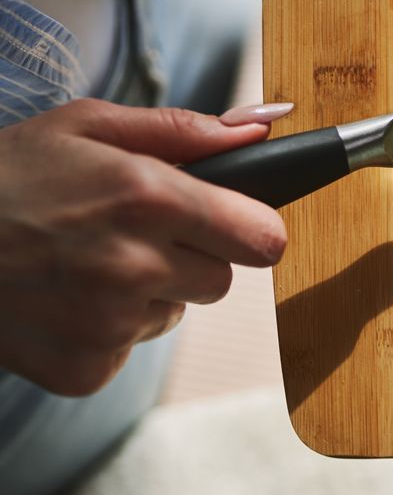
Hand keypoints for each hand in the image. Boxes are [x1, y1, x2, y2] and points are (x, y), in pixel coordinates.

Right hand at [0, 98, 292, 395]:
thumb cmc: (8, 176)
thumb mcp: (86, 127)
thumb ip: (185, 131)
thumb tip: (265, 129)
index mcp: (147, 198)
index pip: (264, 238)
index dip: (250, 229)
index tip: (231, 223)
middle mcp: (135, 266)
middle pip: (223, 280)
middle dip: (193, 258)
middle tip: (132, 235)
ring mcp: (110, 324)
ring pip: (176, 313)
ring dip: (149, 292)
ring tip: (87, 263)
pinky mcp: (89, 367)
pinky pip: (132, 347)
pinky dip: (109, 329)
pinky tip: (66, 299)